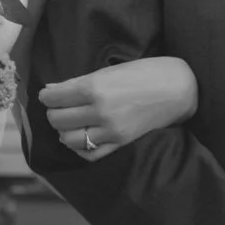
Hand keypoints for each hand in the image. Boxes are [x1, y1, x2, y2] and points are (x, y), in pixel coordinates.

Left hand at [39, 56, 197, 161]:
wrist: (178, 88)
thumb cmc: (145, 71)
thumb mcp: (109, 70)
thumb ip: (79, 82)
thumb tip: (51, 89)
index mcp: (94, 87)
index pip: (55, 98)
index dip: (46, 96)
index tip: (47, 94)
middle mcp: (99, 111)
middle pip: (58, 119)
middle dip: (53, 112)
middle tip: (57, 107)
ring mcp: (110, 130)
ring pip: (69, 139)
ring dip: (63, 131)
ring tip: (67, 122)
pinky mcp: (121, 143)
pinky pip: (90, 153)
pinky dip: (79, 148)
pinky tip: (79, 139)